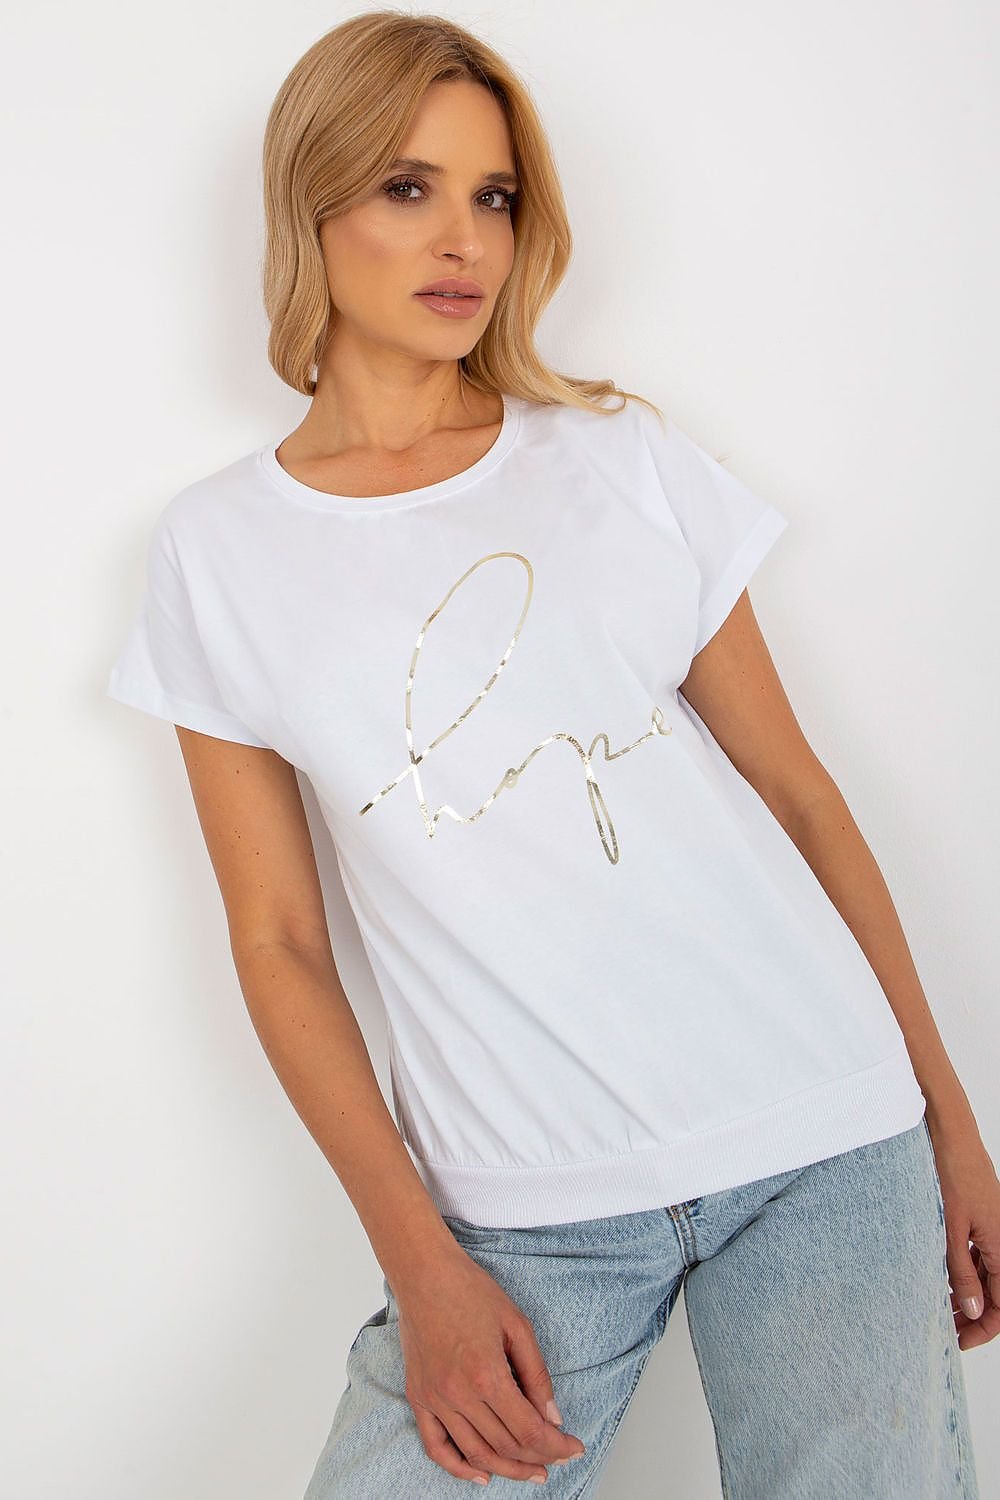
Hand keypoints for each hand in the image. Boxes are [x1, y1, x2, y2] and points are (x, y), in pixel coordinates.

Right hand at [394, 1242, 586, 1484]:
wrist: (424, 1273)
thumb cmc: (471, 1291)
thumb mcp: (517, 1325)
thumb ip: (537, 1375)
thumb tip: (552, 1417)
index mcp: (487, 1373)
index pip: (528, 1429)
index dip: (555, 1445)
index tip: (573, 1447)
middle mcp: (458, 1393)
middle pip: (505, 1446)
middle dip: (538, 1458)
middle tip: (559, 1459)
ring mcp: (434, 1399)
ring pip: (475, 1454)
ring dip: (507, 1469)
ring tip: (531, 1471)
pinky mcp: (418, 1398)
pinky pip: (436, 1447)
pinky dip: (459, 1468)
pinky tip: (481, 1474)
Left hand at [926, 1117, 999, 1349]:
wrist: (948, 1130)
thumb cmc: (949, 1172)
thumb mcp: (949, 1229)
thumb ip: (960, 1272)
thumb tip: (972, 1311)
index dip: (984, 1328)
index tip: (959, 1340)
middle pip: (996, 1291)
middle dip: (973, 1314)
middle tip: (945, 1328)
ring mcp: (991, 1225)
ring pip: (986, 1272)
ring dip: (967, 1292)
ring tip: (938, 1305)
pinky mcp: (979, 1213)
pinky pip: (979, 1251)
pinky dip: (964, 1267)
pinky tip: (941, 1273)